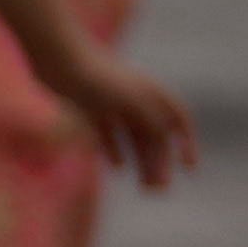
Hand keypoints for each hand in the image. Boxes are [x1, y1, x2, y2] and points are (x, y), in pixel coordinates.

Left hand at [62, 46, 202, 188]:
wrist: (58, 56)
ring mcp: (111, 103)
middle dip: (160, 162)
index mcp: (150, 93)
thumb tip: (166, 139)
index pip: (178, 120)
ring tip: (144, 186)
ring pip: (133, 137)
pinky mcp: (88, 107)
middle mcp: (134, 98)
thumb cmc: (97, 77)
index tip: (189, 169)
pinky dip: (114, 150)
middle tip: (157, 190)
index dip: (186, 143)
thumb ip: (152, 119)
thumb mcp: (130, 100)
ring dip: (141, 161)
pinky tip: (116, 168)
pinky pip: (107, 133)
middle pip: (154, 135)